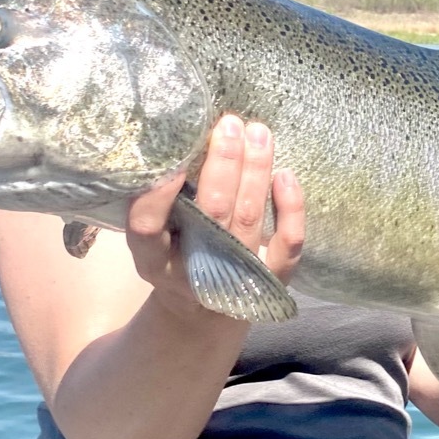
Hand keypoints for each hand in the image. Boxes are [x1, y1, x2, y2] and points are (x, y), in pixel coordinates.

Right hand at [125, 115, 305, 316]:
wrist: (202, 313)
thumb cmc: (175, 255)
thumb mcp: (155, 236)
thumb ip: (161, 202)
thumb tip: (180, 138)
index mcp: (154, 260)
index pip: (148, 228)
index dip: (158, 196)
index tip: (174, 159)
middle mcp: (194, 270)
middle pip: (212, 214)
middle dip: (223, 165)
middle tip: (229, 124)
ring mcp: (236, 277)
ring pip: (249, 218)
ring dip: (256, 170)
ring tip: (258, 132)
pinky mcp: (270, 280)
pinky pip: (287, 244)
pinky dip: (290, 210)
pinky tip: (285, 175)